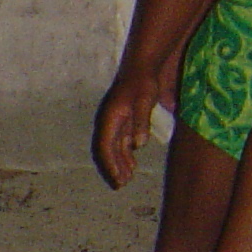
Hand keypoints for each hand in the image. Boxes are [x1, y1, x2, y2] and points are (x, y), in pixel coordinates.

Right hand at [92, 68, 167, 188]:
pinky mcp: (123, 120)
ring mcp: (115, 121)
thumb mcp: (145, 100)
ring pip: (114, 147)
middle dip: (114, 168)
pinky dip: (126, 154)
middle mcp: (109, 122)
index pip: (106, 147)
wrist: (141, 66)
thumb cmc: (142, 81)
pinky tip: (133, 164)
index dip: (111, 164)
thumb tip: (138, 145)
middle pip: (108, 150)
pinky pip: (121, 141)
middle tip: (121, 185)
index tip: (118, 179)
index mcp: (111, 118)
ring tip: (127, 179)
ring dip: (120, 163)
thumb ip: (141, 122)